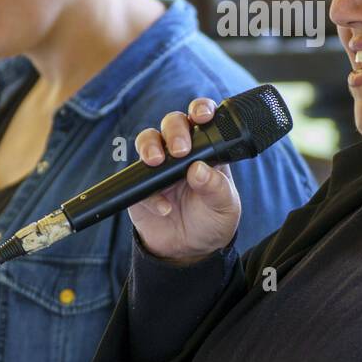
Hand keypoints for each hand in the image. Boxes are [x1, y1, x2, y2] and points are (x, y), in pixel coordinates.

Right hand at [128, 97, 241, 264]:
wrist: (189, 251)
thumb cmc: (212, 221)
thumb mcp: (224, 207)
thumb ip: (216, 188)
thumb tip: (199, 169)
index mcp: (206, 149)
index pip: (202, 119)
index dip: (200, 109)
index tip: (202, 116)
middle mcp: (181, 152)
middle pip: (172, 123)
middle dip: (174, 130)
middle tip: (180, 150)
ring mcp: (158, 167)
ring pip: (147, 140)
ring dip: (150, 146)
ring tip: (157, 162)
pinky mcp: (140, 186)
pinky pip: (136, 180)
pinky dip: (149, 193)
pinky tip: (164, 208)